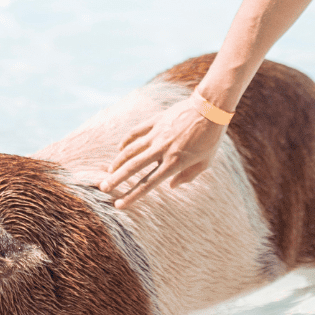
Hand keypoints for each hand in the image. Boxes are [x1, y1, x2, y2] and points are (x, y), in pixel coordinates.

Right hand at [101, 97, 226, 208]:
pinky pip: (136, 132)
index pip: (148, 184)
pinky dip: (126, 141)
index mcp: (174, 163)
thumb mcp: (205, 162)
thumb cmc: (211, 138)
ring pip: (130, 150)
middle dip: (116, 179)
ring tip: (109, 171)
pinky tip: (120, 149)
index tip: (119, 205)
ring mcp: (157, 134)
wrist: (210, 109)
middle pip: (133, 167)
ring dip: (118, 162)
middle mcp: (162, 150)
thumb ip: (188, 176)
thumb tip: (172, 186)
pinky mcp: (155, 121)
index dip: (132, 196)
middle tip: (103, 188)